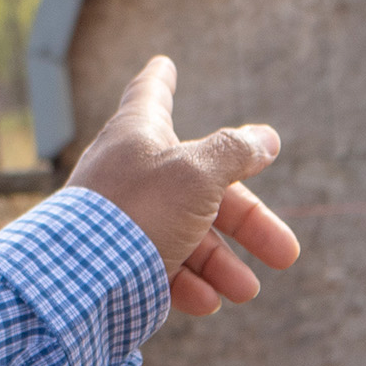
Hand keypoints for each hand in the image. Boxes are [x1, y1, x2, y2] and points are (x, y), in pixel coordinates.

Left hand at [66, 57, 299, 316]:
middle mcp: (131, 173)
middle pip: (201, 188)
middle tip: (286, 253)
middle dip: (247, 223)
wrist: (79, 281)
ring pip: (186, 236)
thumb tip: (266, 138)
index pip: (151, 94)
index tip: (163, 63)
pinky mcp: (119, 264)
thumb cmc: (138, 212)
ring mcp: (124, 219)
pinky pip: (161, 269)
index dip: (161, 79)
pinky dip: (189, 285)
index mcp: (138, 135)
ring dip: (221, 264)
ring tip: (245, 290)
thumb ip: (234, 153)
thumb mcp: (197, 174)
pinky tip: (208, 302)